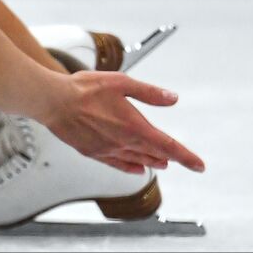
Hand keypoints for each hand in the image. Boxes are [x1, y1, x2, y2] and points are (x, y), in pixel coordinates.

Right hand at [43, 71, 203, 173]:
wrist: (53, 101)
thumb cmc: (84, 89)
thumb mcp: (122, 83)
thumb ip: (149, 93)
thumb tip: (172, 99)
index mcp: (135, 127)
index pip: (169, 146)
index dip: (187, 157)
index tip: (199, 165)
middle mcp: (123, 143)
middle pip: (154, 155)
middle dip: (171, 159)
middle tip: (183, 162)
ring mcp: (107, 150)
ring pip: (137, 161)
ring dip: (152, 163)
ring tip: (161, 165)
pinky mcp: (92, 152)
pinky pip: (117, 164)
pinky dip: (130, 167)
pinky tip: (135, 169)